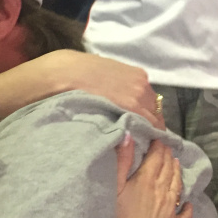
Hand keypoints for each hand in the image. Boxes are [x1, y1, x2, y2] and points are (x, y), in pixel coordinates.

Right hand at [0, 50, 162, 130]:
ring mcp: (138, 98)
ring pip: (151, 121)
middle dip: (147, 123)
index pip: (150, 99)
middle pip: (154, 110)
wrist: (63, 75)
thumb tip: (115, 95)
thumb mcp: (99, 71)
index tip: (140, 124)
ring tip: (134, 147)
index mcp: (136, 74)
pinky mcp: (131, 111)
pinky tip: (134, 146)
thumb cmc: (75, 70)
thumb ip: (113, 83)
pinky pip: (145, 128)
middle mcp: (142, 85)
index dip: (145, 113)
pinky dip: (142, 136)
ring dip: (144, 132)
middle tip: (138, 139)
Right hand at [114, 136, 192, 217]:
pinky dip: (187, 205)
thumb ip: (122, 161)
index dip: (159, 144)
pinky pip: (186, 212)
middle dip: (168, 155)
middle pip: (169, 167)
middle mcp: (164, 190)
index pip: (158, 155)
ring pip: (178, 184)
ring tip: (175, 165)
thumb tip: (128, 135)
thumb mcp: (116, 188)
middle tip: (166, 149)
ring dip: (177, 172)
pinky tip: (187, 203)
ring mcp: (173, 208)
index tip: (158, 137)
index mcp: (149, 179)